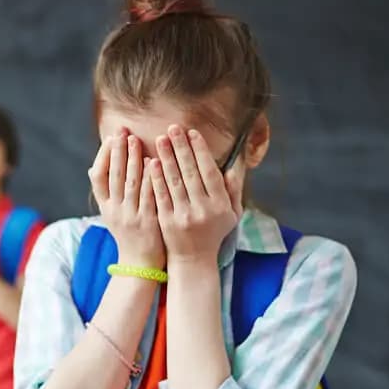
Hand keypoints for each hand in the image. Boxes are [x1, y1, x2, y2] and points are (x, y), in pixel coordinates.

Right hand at [88, 130, 163, 267]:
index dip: (103, 156)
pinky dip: (148, 178)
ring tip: (136, 139)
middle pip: (113, 176)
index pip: (98, 177)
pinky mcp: (147, 222)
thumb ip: (107, 192)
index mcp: (105, 208)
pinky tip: (153, 162)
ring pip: (129, 183)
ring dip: (132, 159)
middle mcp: (114, 211)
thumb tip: (93, 168)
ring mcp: (130, 216)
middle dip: (117, 151)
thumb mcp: (112, 214)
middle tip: (123, 130)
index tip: (111, 138)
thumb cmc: (129, 235)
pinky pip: (147, 195)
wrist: (140, 264)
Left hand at [148, 125, 238, 265]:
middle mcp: (203, 209)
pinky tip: (151, 162)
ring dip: (167, 158)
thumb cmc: (214, 231)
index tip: (192, 132)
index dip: (201, 151)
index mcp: (221, 205)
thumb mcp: (232, 211)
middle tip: (172, 128)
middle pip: (191, 173)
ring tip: (160, 139)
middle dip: (181, 148)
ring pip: (174, 182)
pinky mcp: (166, 222)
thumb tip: (238, 158)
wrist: (194, 260)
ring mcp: (184, 216)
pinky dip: (156, 179)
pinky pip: (161, 196)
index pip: (210, 172)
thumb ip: (234, 186)